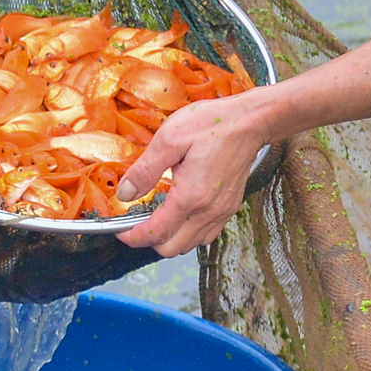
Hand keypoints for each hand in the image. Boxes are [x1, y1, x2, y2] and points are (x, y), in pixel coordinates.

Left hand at [115, 93, 270, 256]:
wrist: (250, 121)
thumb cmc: (212, 124)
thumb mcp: (169, 139)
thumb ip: (145, 170)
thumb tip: (125, 193)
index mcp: (190, 197)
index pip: (156, 234)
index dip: (132, 237)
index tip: (119, 231)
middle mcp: (208, 211)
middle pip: (172, 248)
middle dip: (149, 240)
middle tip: (135, 222)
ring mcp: (222, 211)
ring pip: (190, 244)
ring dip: (170, 237)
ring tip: (156, 216)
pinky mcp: (230, 207)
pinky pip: (206, 233)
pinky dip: (188, 232)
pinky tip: (180, 212)